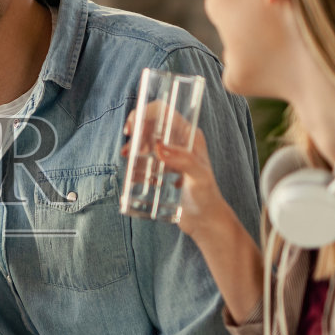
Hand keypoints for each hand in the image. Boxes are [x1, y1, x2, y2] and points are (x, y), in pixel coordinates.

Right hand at [122, 112, 224, 241]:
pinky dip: (136, 164)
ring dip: (134, 147)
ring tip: (127, 158)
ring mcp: (170, 157)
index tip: (134, 128)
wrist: (205, 222)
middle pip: (152, 125)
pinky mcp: (163, 171)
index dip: (147, 113)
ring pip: (147, 143)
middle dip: (136, 131)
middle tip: (128, 148)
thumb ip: (183, 161)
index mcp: (189, 136)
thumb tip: (158, 147)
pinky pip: (145, 161)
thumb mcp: (199, 177)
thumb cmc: (207, 198)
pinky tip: (134, 174)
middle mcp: (179, 143)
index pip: (166, 112)